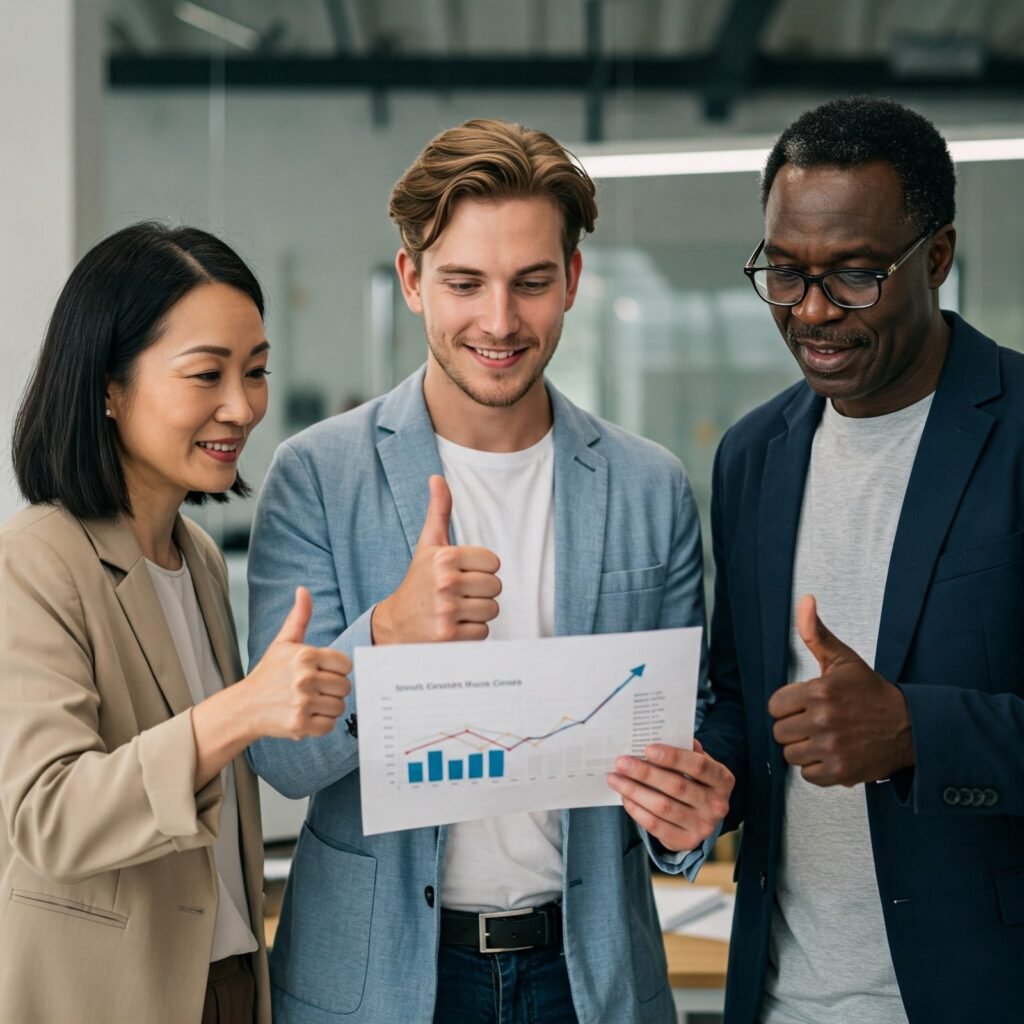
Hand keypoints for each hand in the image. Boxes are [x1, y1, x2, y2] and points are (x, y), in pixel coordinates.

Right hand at [243, 586, 351, 739]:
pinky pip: (329, 725)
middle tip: (314, 689)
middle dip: (333, 689)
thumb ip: (299, 617)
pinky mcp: (299, 724)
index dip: (336, 669)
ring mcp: (302, 702)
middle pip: (345, 686)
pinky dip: (320, 724)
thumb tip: (303, 590)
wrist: (244, 707)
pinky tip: (306, 716)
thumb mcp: (283, 642)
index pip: (346, 664)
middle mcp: (304, 678)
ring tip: (310, 702)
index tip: (322, 672)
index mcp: (305, 655)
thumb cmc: (268, 673)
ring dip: (328, 707)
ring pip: (340, 706)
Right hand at [371, 475, 500, 643]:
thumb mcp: (428, 545)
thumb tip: (437, 478)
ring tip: (455, 610)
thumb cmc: (418, 581)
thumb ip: (438, 511)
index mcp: (445, 557)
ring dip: (477, 613)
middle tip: (457, 595)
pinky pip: (483, 632)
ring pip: (492, 609)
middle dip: (481, 592)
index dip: (481, 570)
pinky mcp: (449, 636)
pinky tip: (452, 627)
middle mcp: (446, 582)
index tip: (461, 574)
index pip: (494, 563)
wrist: (394, 625)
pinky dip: (472, 633)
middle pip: (495, 586)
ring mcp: (446, 610)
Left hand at [608, 739, 734, 852]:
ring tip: (615, 778)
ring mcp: (703, 826)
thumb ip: (683, 750)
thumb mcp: (696, 763)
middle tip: (621, 762)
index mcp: (722, 779)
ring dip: (634, 791)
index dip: (673, 757)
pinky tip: (625, 796)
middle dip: (645, 773)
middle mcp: (717, 804)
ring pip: (663, 807)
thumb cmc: (694, 779)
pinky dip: (637, 810)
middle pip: (677, 786)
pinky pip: (656, 825)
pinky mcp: (686, 841)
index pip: (698, 766)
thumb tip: (657, 736)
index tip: (647, 749)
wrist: (702, 814)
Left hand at [767, 594, 913, 786]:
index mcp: (819, 691)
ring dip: (804, 749)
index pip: (775, 706)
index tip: (805, 704)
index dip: (788, 705)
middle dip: (795, 727)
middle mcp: (822, 721)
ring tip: (825, 737)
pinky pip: (807, 774)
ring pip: (790, 754)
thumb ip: (816, 633)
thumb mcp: (843, 660)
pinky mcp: (840, 772)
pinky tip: (832, 754)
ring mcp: (831, 748)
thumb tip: (805, 599)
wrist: (909, 725)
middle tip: (816, 722)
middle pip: (780, 732)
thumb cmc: (871, 692)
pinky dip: (817, 768)